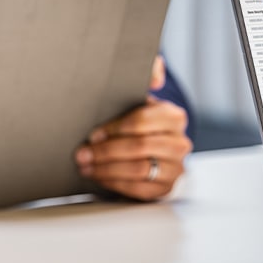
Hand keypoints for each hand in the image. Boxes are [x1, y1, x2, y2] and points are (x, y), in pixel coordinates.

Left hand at [75, 56, 191, 200]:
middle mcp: (180, 143)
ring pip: (138, 169)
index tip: (93, 133)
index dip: (114, 128)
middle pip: (139, 146)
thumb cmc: (141, 123)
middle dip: (105, 151)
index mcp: (174, 116)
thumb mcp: (141, 98)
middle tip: (82, 153)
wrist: (156, 151)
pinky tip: (98, 177)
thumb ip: (148, 74)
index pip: (143, 120)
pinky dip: (114, 183)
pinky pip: (138, 189)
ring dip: (106, 168)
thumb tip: (156, 77)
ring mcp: (176, 167)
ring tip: (85, 166)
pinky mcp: (166, 188)